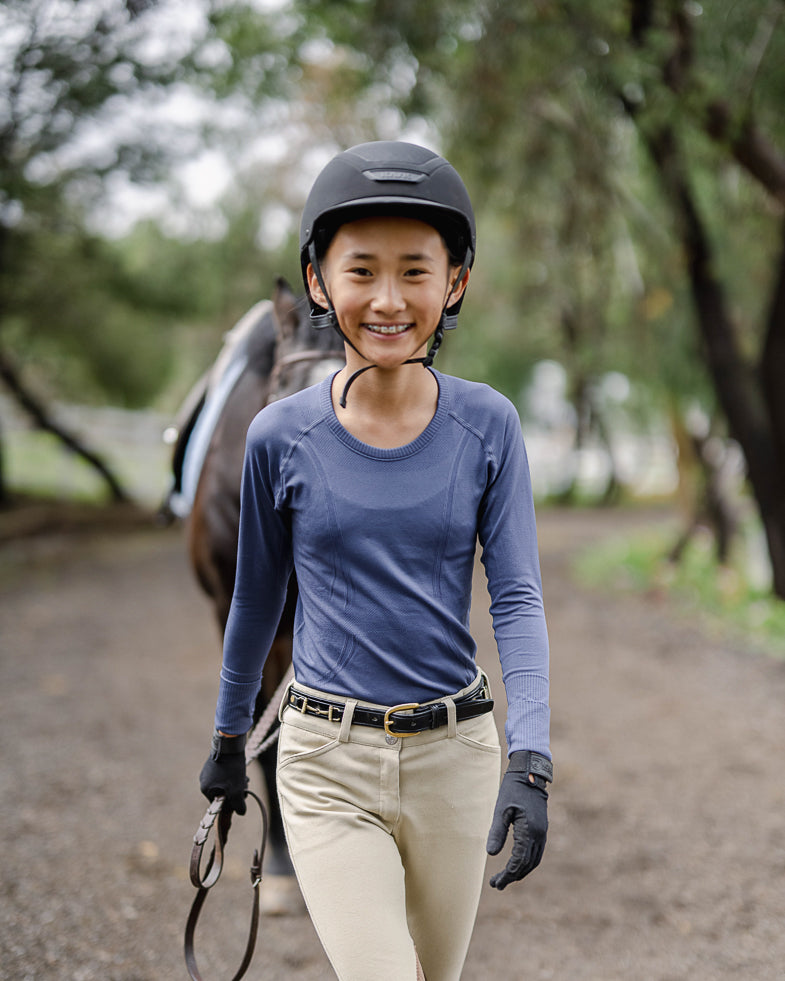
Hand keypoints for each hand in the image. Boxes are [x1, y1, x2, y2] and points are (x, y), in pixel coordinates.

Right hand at [199, 731, 247, 814]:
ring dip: (236, 782)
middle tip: (245, 783)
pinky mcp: (213, 763)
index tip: (242, 793)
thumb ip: (238, 805)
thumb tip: (241, 812)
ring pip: (225, 784)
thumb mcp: (237, 789)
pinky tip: (239, 769)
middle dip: (236, 790)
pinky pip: (223, 775)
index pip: (220, 804)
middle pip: (223, 793)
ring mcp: (207, 771)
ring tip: (244, 776)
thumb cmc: (232, 768)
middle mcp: (204, 781)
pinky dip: (232, 775)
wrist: (230, 743)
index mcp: (205, 789)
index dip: (232, 801)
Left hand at [486, 750, 549, 889]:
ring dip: (520, 871)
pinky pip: (536, 853)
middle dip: (512, 876)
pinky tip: (516, 864)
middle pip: (527, 865)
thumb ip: (497, 832)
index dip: (507, 874)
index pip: (518, 861)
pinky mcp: (542, 830)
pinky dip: (526, 863)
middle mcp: (539, 835)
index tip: (496, 883)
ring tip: (504, 878)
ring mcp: (543, 833)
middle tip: (496, 884)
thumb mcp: (501, 810)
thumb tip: (490, 854)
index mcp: (529, 831)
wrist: (530, 774)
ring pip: (534, 861)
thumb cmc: (512, 790)